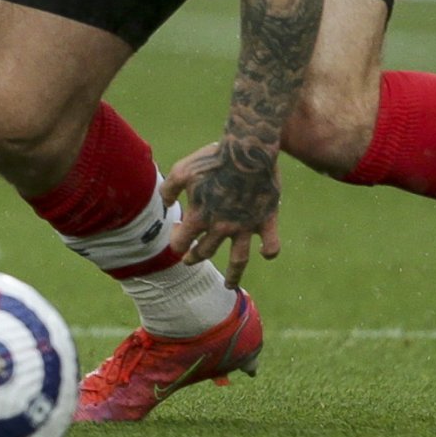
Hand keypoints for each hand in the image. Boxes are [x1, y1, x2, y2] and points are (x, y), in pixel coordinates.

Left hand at [163, 139, 281, 288]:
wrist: (247, 150)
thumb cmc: (213, 159)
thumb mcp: (182, 170)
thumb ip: (168, 189)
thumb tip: (164, 204)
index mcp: (200, 217)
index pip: (181, 243)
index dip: (175, 240)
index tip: (177, 232)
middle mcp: (222, 228)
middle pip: (206, 253)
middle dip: (195, 257)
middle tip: (192, 259)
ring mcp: (245, 227)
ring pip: (238, 261)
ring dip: (233, 276)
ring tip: (230, 286)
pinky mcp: (266, 220)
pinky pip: (271, 245)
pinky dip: (269, 252)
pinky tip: (264, 253)